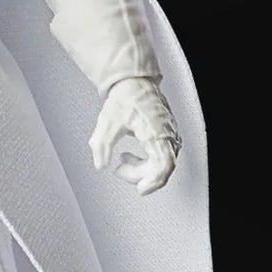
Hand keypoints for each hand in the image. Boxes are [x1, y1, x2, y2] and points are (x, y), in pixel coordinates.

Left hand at [88, 79, 179, 195]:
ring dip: (141, 168)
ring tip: (122, 161)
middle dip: (139, 175)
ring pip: (161, 164)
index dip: (153, 182)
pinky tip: (130, 155)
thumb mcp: (108, 122)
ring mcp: (170, 135)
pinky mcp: (167, 135)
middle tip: (119, 170)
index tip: (140, 189)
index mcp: (157, 133)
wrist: (134, 82)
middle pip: (161, 168)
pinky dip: (146, 161)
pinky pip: (161, 156)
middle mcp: (169, 136)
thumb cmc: (126, 98)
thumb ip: (102, 145)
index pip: (163, 166)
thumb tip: (100, 164)